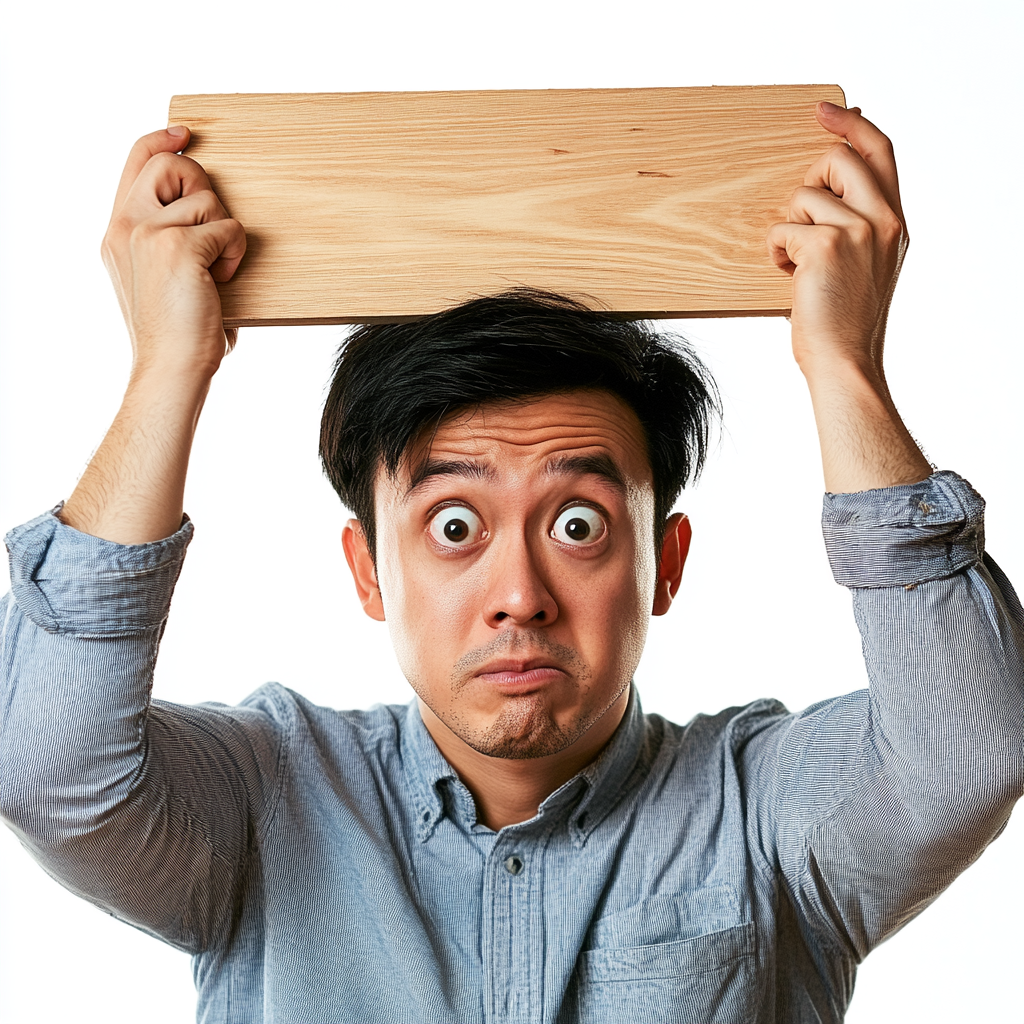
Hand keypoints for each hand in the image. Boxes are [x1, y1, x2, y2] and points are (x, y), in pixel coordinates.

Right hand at [59, 129, 245, 542]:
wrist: (171, 368)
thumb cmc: (176, 332)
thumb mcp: (161, 278)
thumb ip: (168, 240)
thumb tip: (207, 214)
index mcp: (118, 232)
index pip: (135, 162)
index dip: (163, 142)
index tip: (187, 136)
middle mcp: (128, 226)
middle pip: (172, 164)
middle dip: (205, 187)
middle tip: (213, 230)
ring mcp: (150, 234)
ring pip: (208, 199)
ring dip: (225, 233)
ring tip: (217, 271)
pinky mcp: (180, 248)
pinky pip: (229, 228)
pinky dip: (236, 254)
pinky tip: (224, 281)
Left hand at [767, 103, 906, 376]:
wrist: (844, 361)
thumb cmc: (843, 321)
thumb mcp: (863, 266)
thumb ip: (855, 225)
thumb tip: (822, 190)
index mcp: (896, 222)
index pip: (881, 150)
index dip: (852, 123)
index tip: (826, 110)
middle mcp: (885, 220)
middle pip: (841, 157)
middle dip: (809, 178)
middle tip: (798, 213)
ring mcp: (859, 230)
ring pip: (804, 194)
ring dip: (788, 225)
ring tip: (793, 262)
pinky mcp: (827, 245)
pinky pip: (783, 227)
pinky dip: (775, 250)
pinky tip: (785, 275)